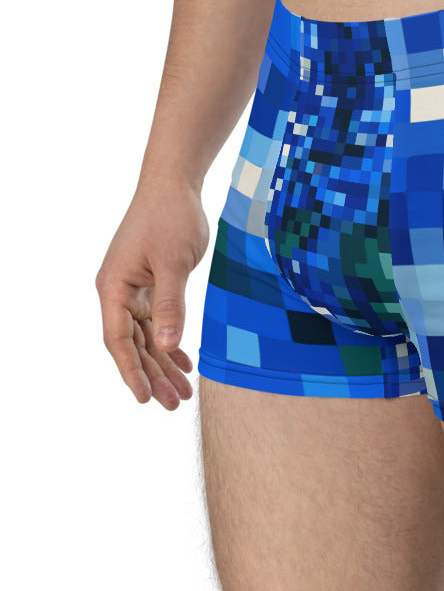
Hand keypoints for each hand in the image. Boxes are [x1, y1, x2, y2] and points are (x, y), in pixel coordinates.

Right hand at [95, 178, 209, 409]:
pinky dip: (170, 342)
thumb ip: (171, 304)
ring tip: (182, 392)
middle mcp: (118, 293)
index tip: (144, 399)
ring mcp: (133, 289)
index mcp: (114, 289)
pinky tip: (183, 362)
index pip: (119, 341)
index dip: (131, 372)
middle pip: (133, 346)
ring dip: (163, 364)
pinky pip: (157, 322)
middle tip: (174, 404)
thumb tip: (165, 345)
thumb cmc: (171, 218)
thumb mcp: (174, 262)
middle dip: (153, 376)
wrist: (174, 186)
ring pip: (146, 337)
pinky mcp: (150, 285)